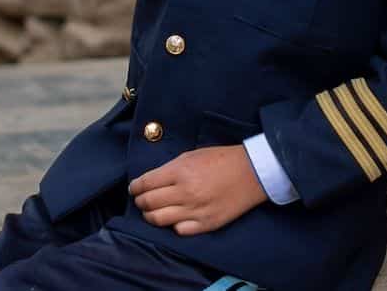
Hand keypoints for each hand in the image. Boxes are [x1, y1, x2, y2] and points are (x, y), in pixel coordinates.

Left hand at [128, 145, 267, 235]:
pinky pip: (180, 231)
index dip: (135, 187)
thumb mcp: (191, 155)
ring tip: (152, 212)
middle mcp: (185, 192)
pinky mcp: (207, 224)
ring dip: (151, 216)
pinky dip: (173, 226)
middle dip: (140, 202)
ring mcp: (196, 210)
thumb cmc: (221, 159)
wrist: (251, 172)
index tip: (134, 189)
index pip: (145, 184)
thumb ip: (169, 169)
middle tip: (141, 200)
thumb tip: (151, 181)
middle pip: (149, 203)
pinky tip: (174, 219)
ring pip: (159, 220)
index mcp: (179, 172)